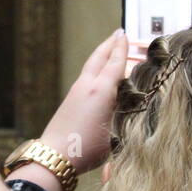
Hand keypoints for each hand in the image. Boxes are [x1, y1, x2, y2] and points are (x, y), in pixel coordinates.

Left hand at [39, 29, 126, 174]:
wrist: (54, 156)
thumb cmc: (86, 148)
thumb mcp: (116, 135)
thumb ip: (128, 118)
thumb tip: (137, 108)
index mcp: (101, 91)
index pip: (115, 63)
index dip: (121, 49)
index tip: (124, 35)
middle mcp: (87, 86)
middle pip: (99, 58)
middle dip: (109, 45)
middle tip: (118, 34)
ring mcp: (75, 92)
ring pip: (90, 66)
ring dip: (101, 55)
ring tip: (109, 50)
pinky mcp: (69, 101)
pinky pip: (86, 76)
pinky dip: (95, 68)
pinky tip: (98, 75)